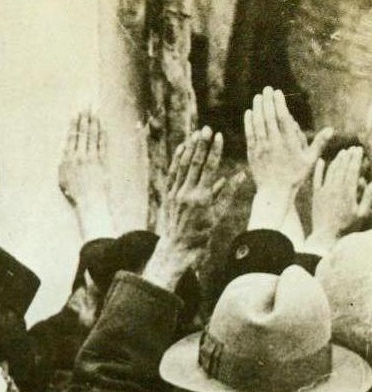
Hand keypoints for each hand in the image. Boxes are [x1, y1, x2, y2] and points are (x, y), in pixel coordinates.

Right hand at [59, 110, 115, 239]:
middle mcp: (79, 156)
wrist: (89, 202)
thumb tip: (64, 151)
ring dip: (93, 122)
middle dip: (84, 117)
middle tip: (86, 105)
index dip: (73, 124)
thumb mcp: (62, 178)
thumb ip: (63, 163)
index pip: (71, 136)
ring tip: (94, 110)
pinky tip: (102, 125)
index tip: (75, 113)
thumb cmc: (75, 193)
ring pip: (92, 135)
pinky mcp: (102, 161)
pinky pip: (102, 143)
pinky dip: (101, 133)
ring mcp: (91, 158)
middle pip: (82, 133)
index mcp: (67, 159)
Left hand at [146, 127, 227, 288]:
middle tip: (206, 128)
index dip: (214, 151)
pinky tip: (181, 147)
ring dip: (189, 148)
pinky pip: (172, 173)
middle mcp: (186, 193)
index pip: (209, 168)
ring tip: (195, 133)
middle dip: (201, 145)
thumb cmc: (202, 232)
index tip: (219, 136)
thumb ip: (228, 193)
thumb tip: (241, 175)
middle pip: (194, 163)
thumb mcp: (218, 214)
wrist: (178, 246)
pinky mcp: (168, 194)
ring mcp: (175, 193)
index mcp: (202, 197)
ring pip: (182, 166)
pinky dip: (177, 160)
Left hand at [244, 86, 332, 195]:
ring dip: (257, 109)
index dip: (279, 103)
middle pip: (269, 117)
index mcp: (288, 142)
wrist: (274, 192)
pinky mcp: (252, 153)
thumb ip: (319, 143)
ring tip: (258, 97)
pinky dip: (249, 122)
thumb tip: (331, 129)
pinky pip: (250, 134)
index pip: (282, 118)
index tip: (277, 92)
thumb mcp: (310, 160)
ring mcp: (261, 148)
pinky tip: (249, 113)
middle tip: (266, 89)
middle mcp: (273, 143)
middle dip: (267, 102)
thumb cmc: (295, 176)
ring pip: (258, 124)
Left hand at [307, 146, 371, 253]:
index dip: (355, 159)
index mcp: (348, 192)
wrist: (325, 237)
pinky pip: (316, 180)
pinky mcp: (316, 196)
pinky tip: (322, 161)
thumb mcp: (362, 213)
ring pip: (330, 172)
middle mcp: (335, 189)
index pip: (352, 170)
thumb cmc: (347, 227)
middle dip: (348, 157)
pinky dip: (319, 170)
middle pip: (342, 168)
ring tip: (342, 153)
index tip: (359, 150)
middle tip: (352, 148)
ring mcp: (324, 192)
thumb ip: (368, 198)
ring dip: (336, 161)